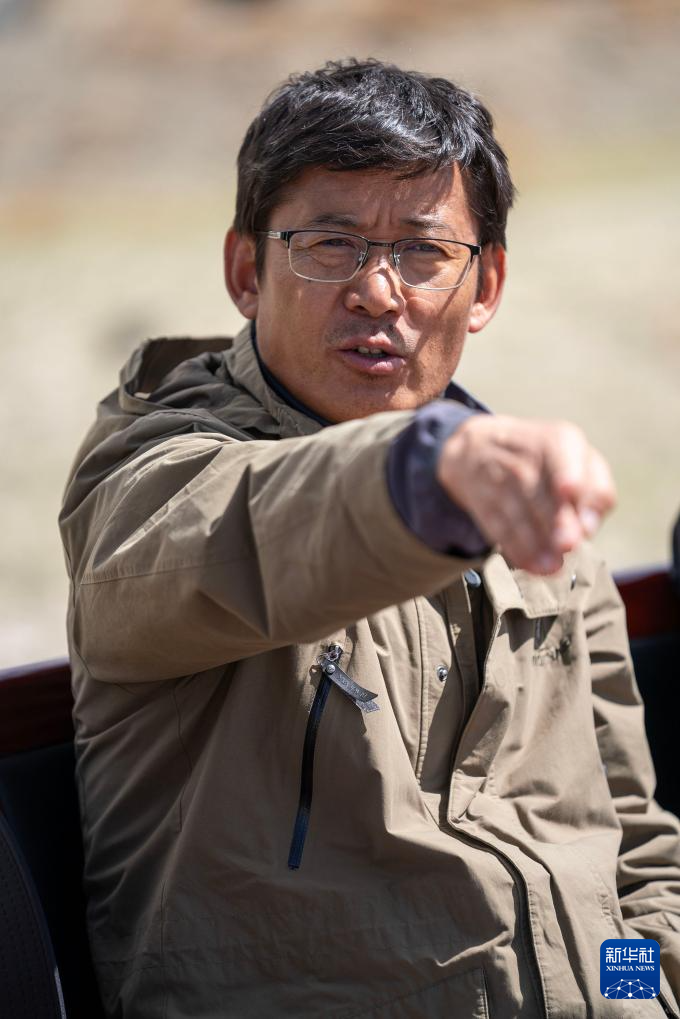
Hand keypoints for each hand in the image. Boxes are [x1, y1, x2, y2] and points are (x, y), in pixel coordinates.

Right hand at [436, 415, 616, 574]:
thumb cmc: (545, 459)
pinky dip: (516, 548)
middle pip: (541, 489)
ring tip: (553, 566)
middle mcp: (526, 455)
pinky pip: (499, 526)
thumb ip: (595, 489)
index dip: (575, 481)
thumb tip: (590, 526)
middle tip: (569, 543)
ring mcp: (500, 478)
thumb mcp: (576, 458)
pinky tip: (532, 566)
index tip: (581, 507)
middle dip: (556, 518)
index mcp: (559, 440)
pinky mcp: (482, 500)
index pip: (567, 456)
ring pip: (519, 511)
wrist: (481, 447)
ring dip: (535, 541)